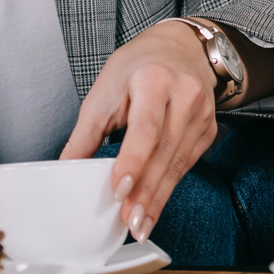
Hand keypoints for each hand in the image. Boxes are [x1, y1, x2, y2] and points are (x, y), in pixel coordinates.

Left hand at [60, 20, 220, 243]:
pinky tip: (154, 206)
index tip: (119, 190)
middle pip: (165, 150)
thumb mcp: (104, 91)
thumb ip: (86, 133)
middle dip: (146, 191)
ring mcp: (202, 112)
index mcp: (154, 79)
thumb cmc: (137, 67)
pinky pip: (187, 163)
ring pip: (179, 162)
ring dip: (158, 197)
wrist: (180, 48)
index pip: (146, 127)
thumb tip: (65, 171)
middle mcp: (185, 94)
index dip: (133, 161)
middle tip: (129, 221)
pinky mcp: (208, 128)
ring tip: (140, 224)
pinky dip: (169, 187)